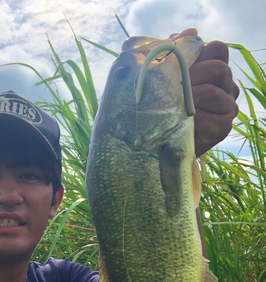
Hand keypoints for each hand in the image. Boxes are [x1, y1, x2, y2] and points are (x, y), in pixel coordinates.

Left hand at [171, 29, 239, 156]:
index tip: (179, 67)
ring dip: (188, 97)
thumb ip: (177, 50)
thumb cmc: (162, 104)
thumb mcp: (166, 75)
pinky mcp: (223, 126)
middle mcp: (226, 85)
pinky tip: (181, 121)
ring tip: (174, 105)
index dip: (199, 54)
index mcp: (215, 68)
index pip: (218, 49)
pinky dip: (191, 117)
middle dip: (191, 77)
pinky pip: (209, 116)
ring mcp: (227, 106)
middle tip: (173, 89)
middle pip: (218, 69)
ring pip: (212, 91)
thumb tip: (192, 33)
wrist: (160, 141)